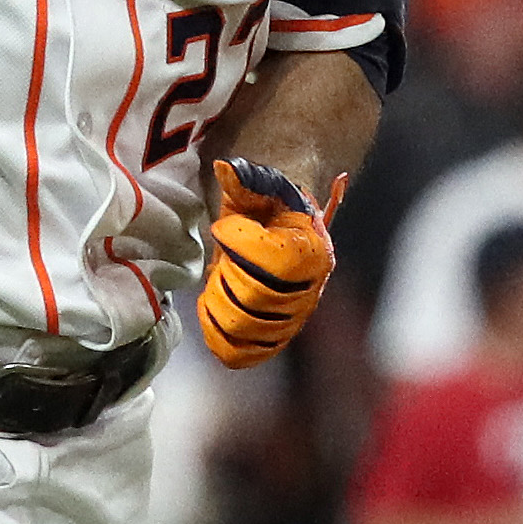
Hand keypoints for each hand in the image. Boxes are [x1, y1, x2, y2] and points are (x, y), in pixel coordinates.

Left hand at [197, 158, 342, 367]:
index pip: (276, 261)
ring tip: (215, 282)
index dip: (241, 244)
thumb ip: (245, 179)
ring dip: (219, 306)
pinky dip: (220, 340)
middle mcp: (310, 290)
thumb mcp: (259, 187)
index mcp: (312, 250)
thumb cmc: (269, 207)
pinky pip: (245, 353)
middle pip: (257, 299)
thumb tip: (226, 169)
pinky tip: (209, 314)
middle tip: (220, 259)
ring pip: (249, 329)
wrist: (283, 227)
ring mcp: (294, 318)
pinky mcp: (274, 337)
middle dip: (226, 277)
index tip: (224, 227)